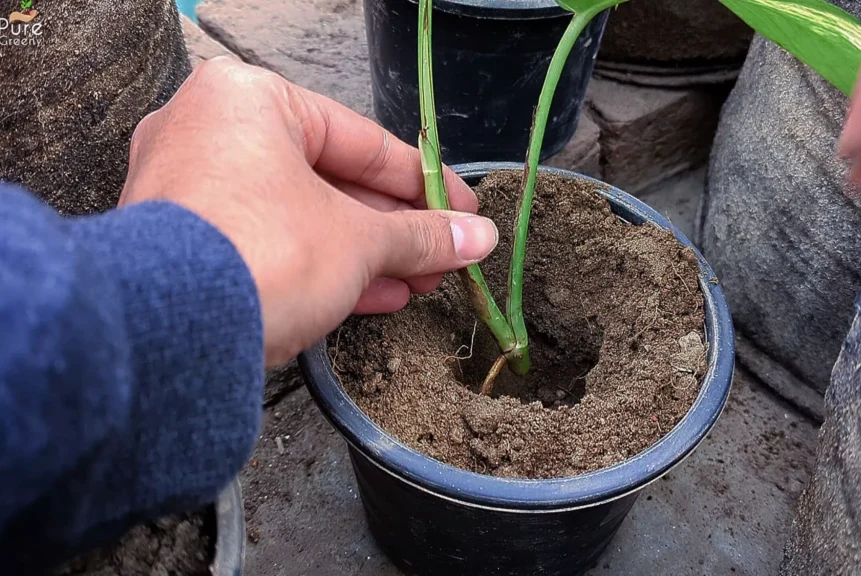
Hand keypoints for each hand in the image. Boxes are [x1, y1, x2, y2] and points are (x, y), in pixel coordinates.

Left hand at [121, 57, 497, 365]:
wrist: (172, 332)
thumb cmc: (262, 252)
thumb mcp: (360, 241)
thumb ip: (422, 235)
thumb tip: (476, 239)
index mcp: (250, 99)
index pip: (361, 140)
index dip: (425, 182)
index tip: (462, 211)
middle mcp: (209, 132)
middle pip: (330, 181)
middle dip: (394, 228)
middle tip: (443, 255)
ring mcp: (188, 188)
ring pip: (300, 217)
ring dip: (365, 254)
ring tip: (417, 282)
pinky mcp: (181, 243)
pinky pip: (268, 244)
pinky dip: (320, 268)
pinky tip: (374, 297)